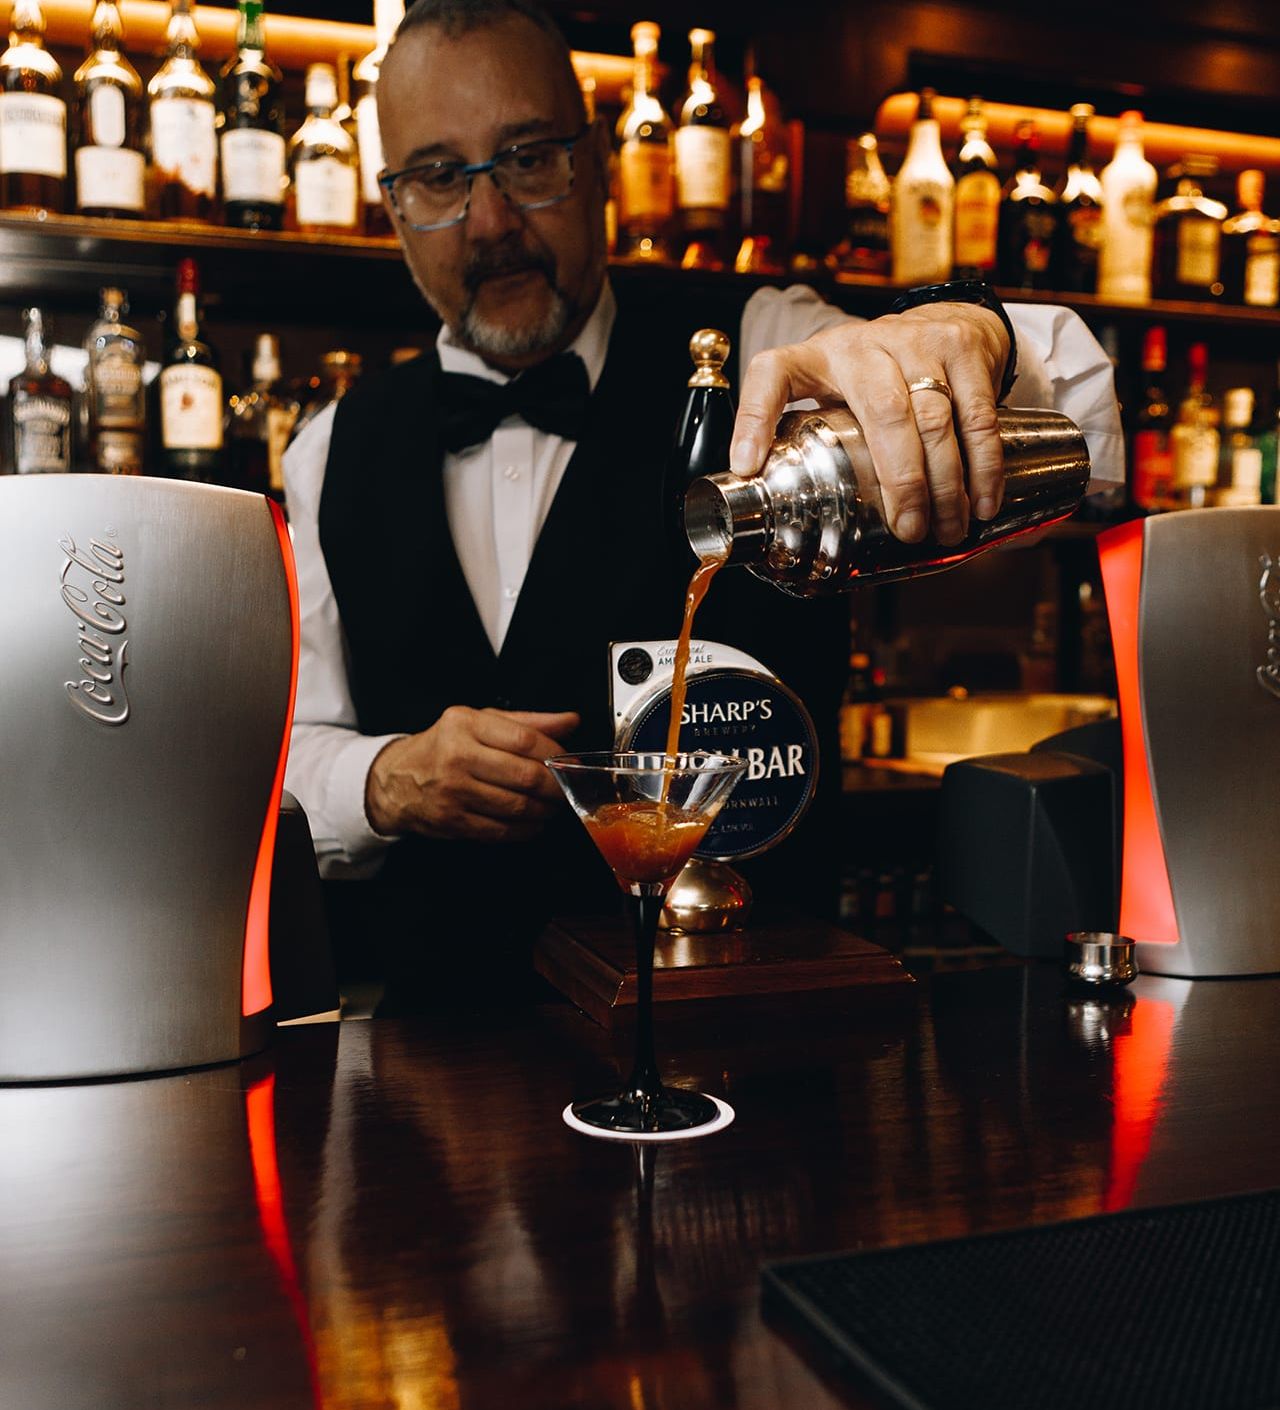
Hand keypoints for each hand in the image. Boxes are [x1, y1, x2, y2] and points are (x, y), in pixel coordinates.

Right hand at [364, 706, 580, 842]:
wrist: (396, 780)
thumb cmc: (444, 747)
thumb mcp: (480, 721)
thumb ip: (527, 721)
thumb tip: (570, 721)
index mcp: (466, 724)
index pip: (524, 739)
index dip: (554, 754)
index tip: (566, 761)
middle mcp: (457, 756)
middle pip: (524, 776)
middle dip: (555, 787)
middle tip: (565, 789)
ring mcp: (453, 791)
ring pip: (516, 806)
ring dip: (544, 811)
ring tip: (551, 806)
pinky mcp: (452, 820)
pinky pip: (501, 830)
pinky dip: (525, 830)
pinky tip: (533, 822)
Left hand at [729, 304, 1010, 545]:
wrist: (943, 321)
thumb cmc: (874, 375)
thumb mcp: (830, 389)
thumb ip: (806, 431)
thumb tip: (770, 495)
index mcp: (815, 357)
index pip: (772, 375)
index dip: (754, 417)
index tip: (747, 465)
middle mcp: (863, 345)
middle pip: (883, 413)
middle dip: (899, 479)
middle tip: (907, 529)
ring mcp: (917, 342)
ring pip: (934, 417)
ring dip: (944, 482)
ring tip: (945, 528)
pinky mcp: (962, 349)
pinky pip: (977, 414)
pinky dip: (982, 463)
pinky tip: (981, 501)